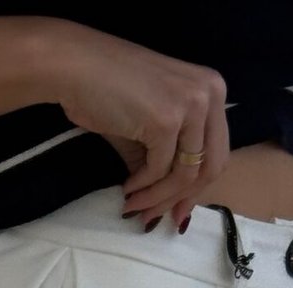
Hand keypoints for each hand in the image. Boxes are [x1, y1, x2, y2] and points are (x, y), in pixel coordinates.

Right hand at [45, 22, 229, 229]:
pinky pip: (159, 170)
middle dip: (180, 199)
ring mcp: (191, 105)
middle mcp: (210, 93)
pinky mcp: (166, 120)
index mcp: (212, 90)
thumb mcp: (150, 124)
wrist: (75, 66)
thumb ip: (167, 158)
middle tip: (155, 217)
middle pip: (209, 167)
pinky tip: (127, 189)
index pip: (217, 152)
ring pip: (185, 174)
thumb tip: (169, 203)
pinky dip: (142, 186)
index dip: (198, 189)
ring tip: (134, 207)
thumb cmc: (107, 89)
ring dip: (157, 198)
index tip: (179, 214)